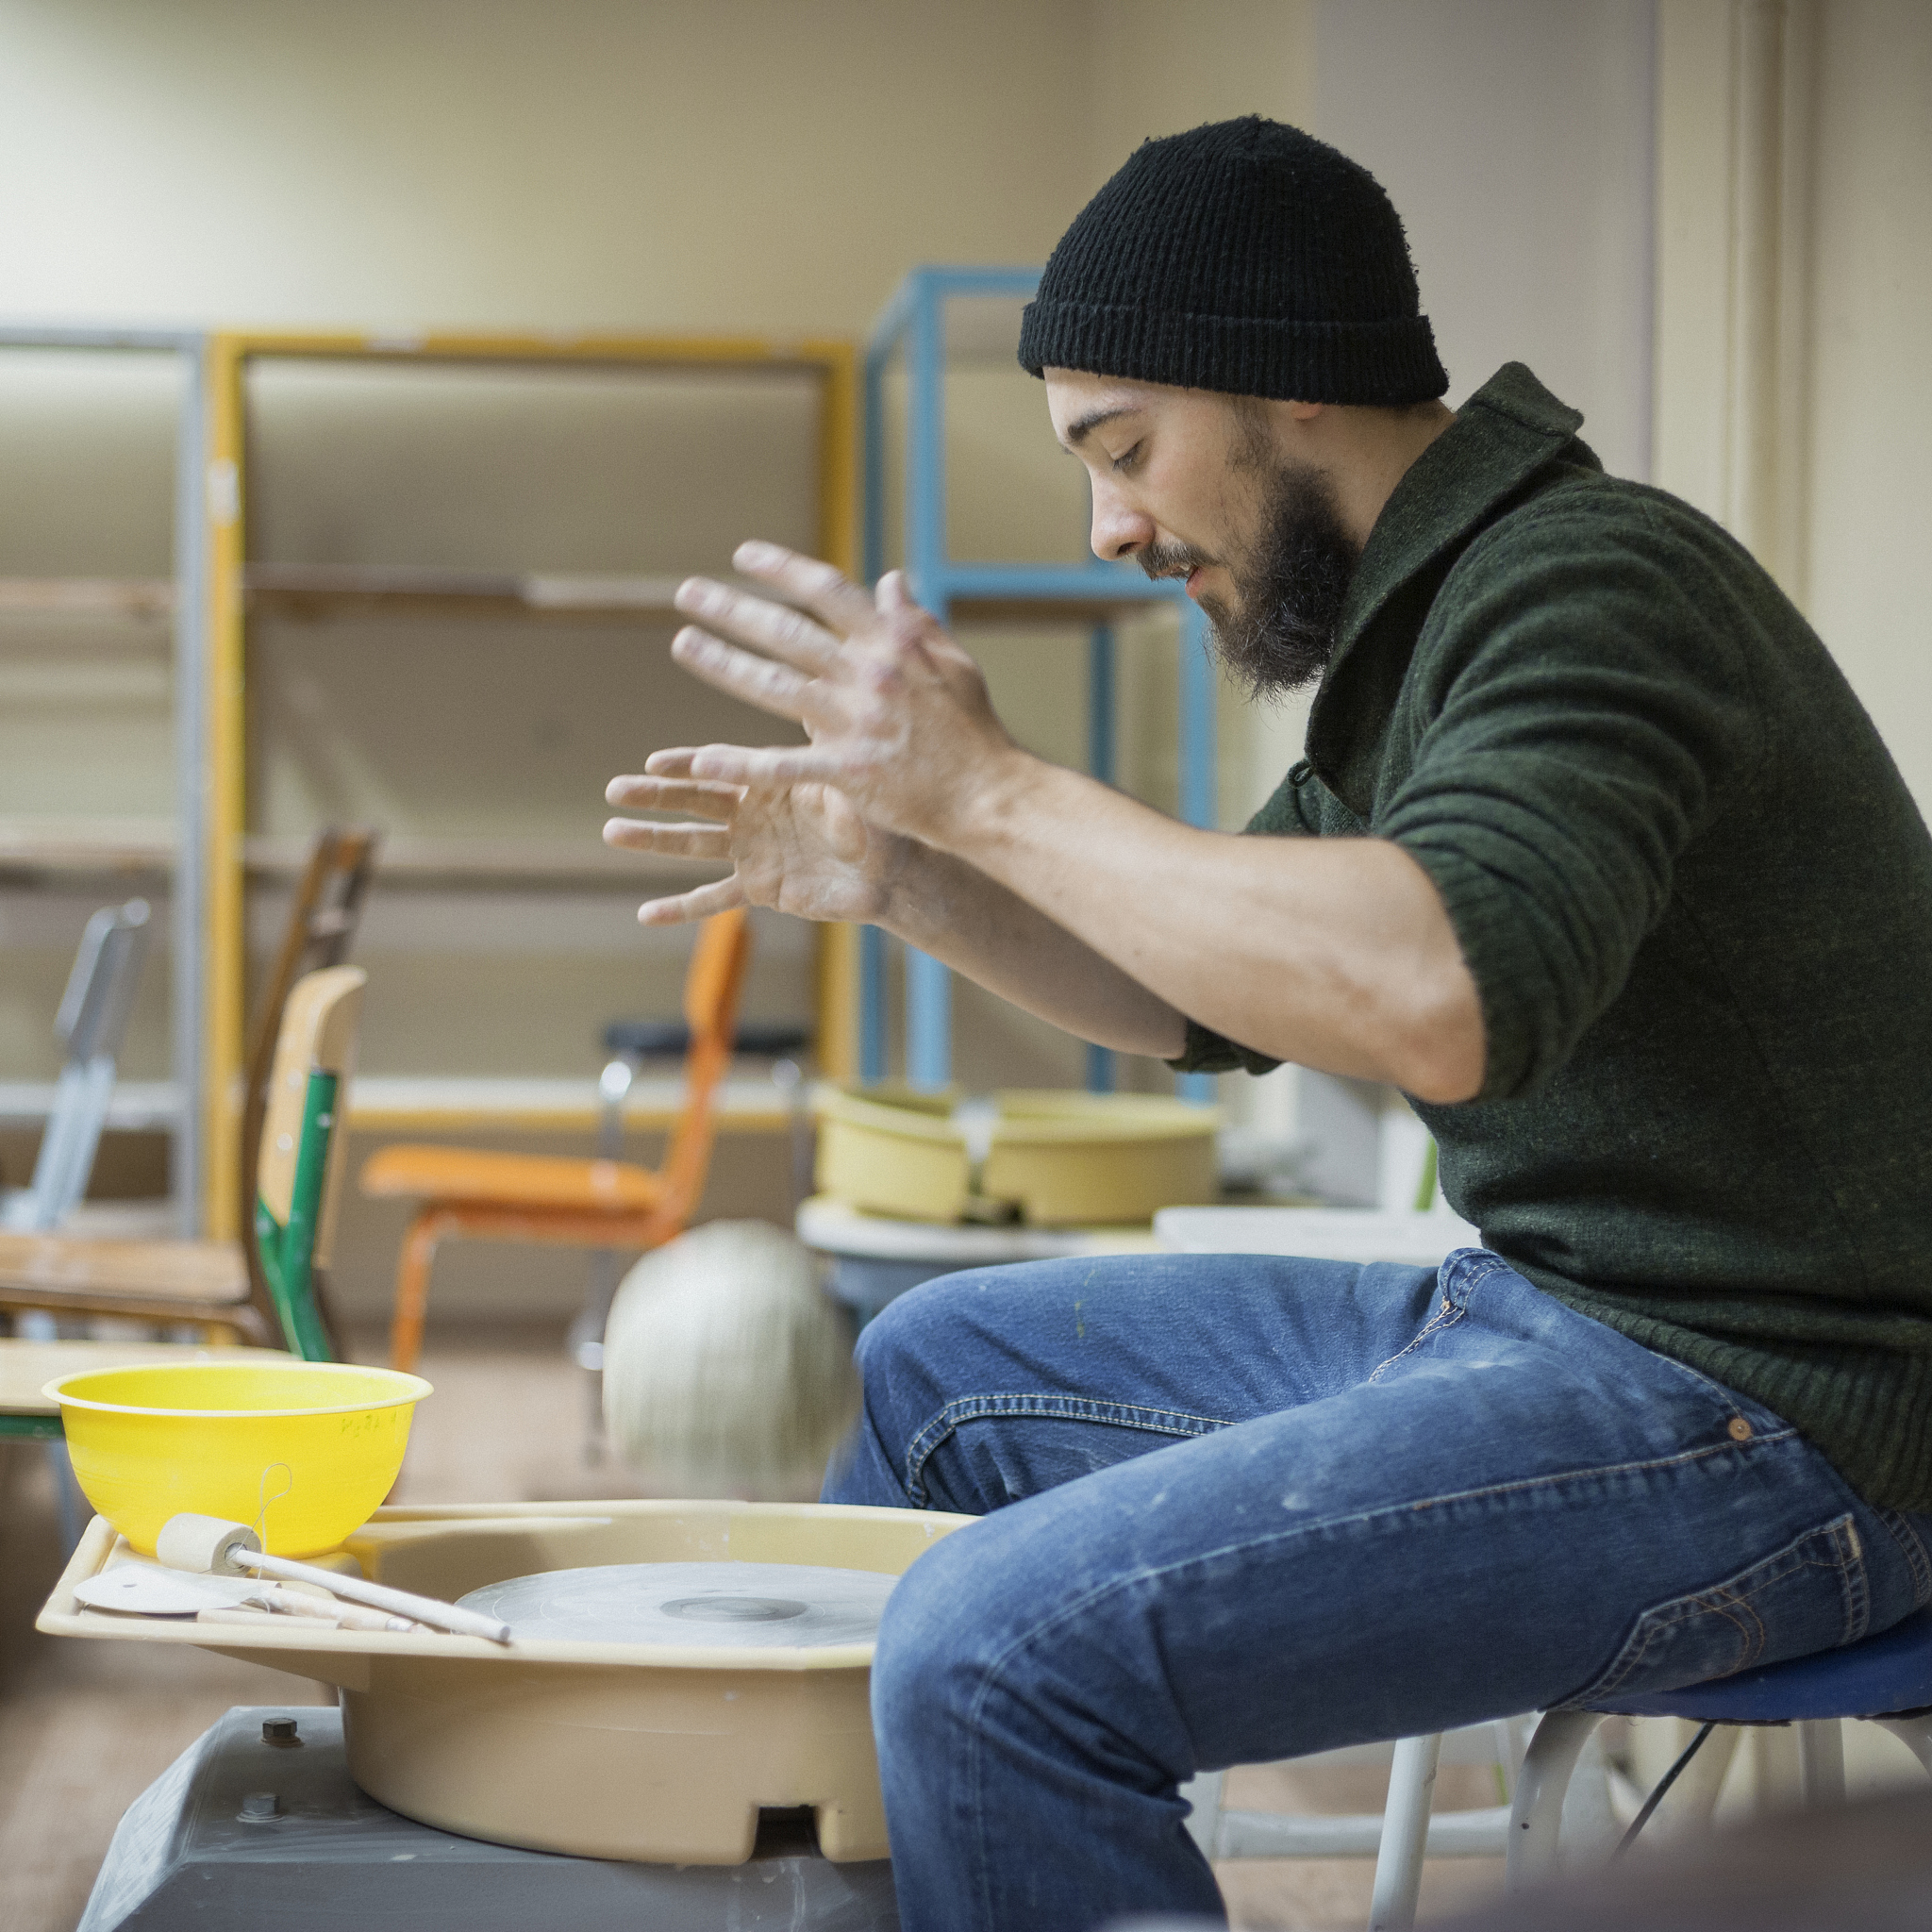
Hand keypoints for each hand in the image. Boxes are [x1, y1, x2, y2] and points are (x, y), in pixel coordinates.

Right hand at [602, 761, 912, 926]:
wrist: (891, 873)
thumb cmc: (877, 820)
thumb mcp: (851, 782)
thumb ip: (824, 754)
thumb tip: (819, 700)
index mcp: (769, 780)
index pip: (719, 768)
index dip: (688, 766)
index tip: (655, 763)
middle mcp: (753, 811)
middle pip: (694, 800)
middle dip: (654, 795)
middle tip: (614, 789)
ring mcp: (752, 850)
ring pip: (692, 844)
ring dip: (652, 839)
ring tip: (612, 832)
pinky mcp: (759, 887)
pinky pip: (714, 899)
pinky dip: (681, 908)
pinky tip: (645, 915)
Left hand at [650, 541, 1023, 848]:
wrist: (991, 796)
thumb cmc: (974, 732)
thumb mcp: (955, 664)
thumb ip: (916, 622)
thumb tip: (892, 579)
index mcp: (893, 644)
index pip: (828, 591)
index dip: (782, 569)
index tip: (743, 556)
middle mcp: (870, 676)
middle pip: (788, 633)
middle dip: (733, 609)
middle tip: (687, 593)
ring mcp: (857, 723)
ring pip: (775, 686)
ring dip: (723, 664)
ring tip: (684, 644)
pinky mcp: (850, 772)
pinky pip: (784, 766)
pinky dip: (742, 762)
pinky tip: (701, 759)